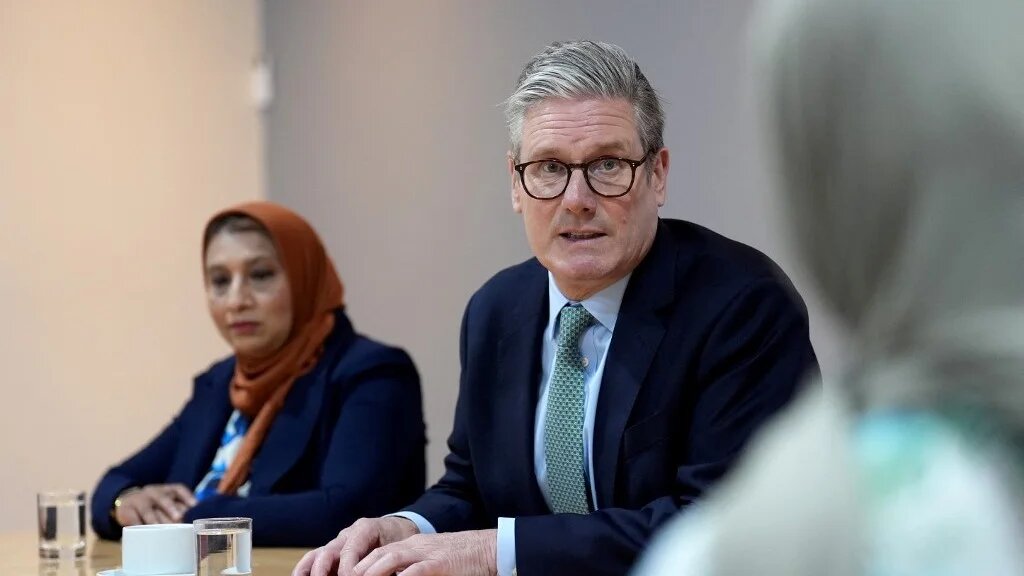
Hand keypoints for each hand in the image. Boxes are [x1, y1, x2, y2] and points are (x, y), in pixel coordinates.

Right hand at [115, 484, 195, 525]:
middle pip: (162, 498)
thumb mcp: (166, 503)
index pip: (178, 489)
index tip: (195, 506)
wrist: (126, 501)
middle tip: (178, 517)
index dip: (187, 496)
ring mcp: (139, 500)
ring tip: (159, 528)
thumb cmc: (154, 505)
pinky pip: (132, 517)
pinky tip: (142, 532)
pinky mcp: (127, 510)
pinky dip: (137, 524)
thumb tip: (196, 520)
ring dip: (153, 519)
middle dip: (170, 507)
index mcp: (166, 489)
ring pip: (147, 508)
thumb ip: (180, 509)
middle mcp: (153, 492)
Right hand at [293, 516, 419, 575]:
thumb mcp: (397, 548)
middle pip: (328, 550)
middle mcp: (348, 534)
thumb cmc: (401, 539)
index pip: (350, 550)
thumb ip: (384, 562)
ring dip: (308, 570)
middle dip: (323, 570)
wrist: (400, 529)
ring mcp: (338, 542)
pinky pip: (316, 559)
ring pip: (317, 554)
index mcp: (365, 528)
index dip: (348, 569)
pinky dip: (306, 569)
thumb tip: (384, 573)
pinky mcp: (334, 552)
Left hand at [353, 529, 497, 575]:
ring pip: (388, 560)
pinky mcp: (437, 564)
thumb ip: (410, 567)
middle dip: (357, 571)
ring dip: (370, 573)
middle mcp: (412, 548)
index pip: (375, 554)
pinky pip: (414, 571)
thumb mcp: (429, 560)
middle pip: (376, 557)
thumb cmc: (459, 558)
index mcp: (409, 547)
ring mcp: (424, 554)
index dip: (357, 567)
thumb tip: (395, 574)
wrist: (486, 548)